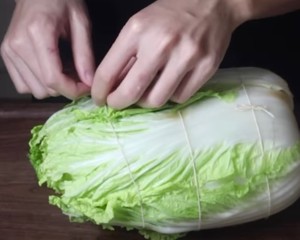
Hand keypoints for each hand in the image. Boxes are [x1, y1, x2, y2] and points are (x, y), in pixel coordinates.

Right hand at [0, 0, 93, 98]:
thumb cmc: (61, 1)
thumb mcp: (81, 23)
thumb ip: (85, 54)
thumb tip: (89, 81)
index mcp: (38, 33)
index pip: (52, 79)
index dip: (72, 90)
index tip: (86, 88)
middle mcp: (18, 44)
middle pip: (44, 88)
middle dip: (66, 88)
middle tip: (78, 75)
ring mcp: (9, 50)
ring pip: (34, 90)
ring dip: (53, 87)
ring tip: (65, 71)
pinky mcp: (6, 55)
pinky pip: (23, 85)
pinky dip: (39, 84)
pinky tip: (50, 71)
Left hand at [92, 0, 244, 108]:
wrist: (213, 3)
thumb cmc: (170, 15)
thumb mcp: (140, 25)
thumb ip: (126, 56)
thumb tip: (113, 87)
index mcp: (138, 30)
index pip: (109, 71)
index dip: (100, 92)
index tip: (100, 99)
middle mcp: (161, 44)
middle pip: (132, 92)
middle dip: (119, 103)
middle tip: (118, 103)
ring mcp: (187, 56)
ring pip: (157, 100)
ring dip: (147, 101)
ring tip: (147, 90)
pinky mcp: (207, 67)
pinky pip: (180, 97)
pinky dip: (171, 95)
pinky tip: (170, 84)